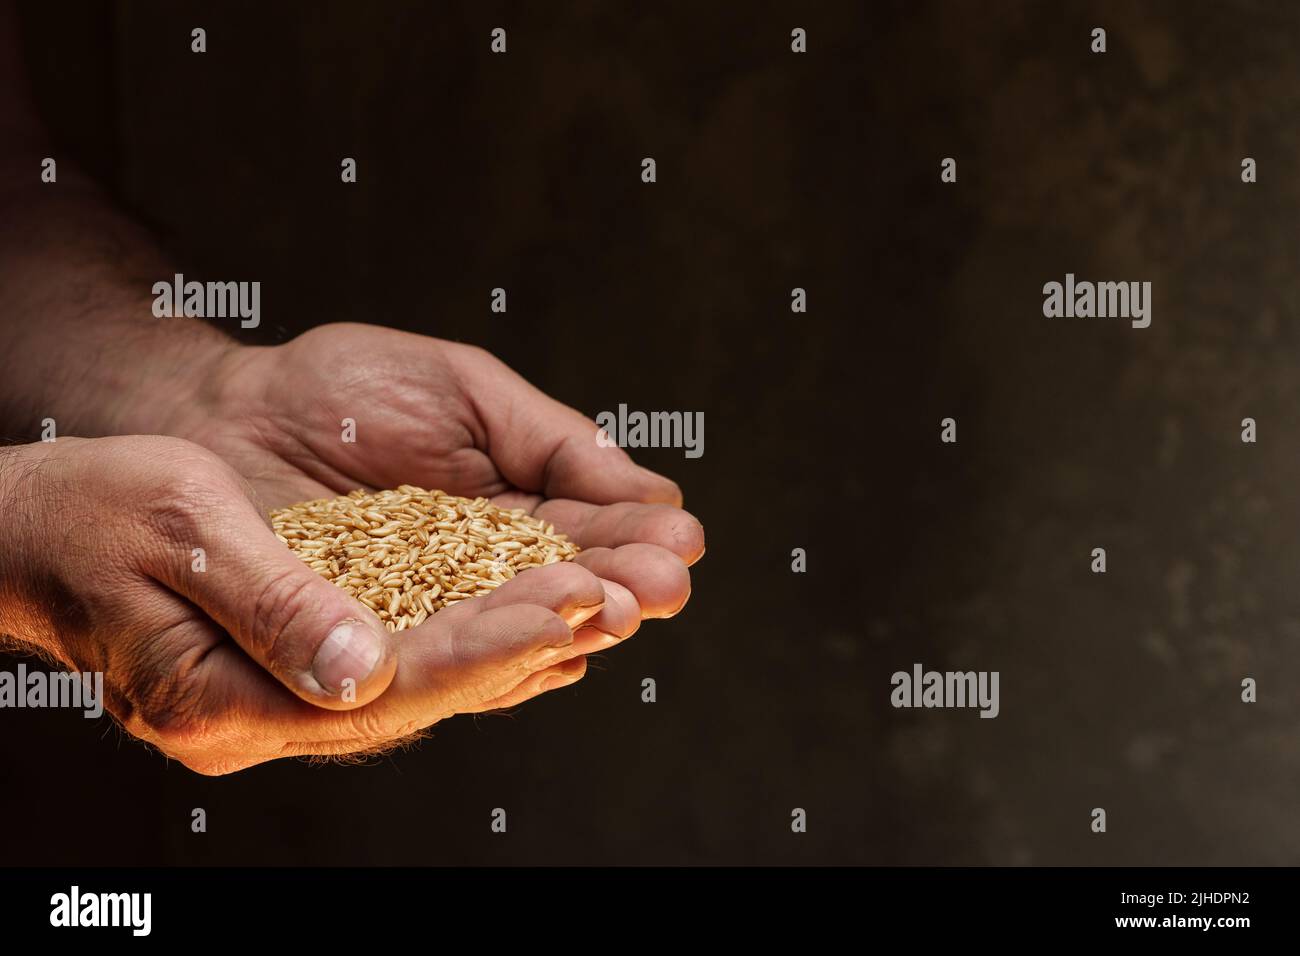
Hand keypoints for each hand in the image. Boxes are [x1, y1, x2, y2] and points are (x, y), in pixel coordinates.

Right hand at [0, 435, 644, 773]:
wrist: (56, 519)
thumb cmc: (98, 511)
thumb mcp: (178, 530)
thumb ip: (272, 603)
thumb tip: (364, 670)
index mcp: (230, 699)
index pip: (391, 683)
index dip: (487, 643)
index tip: (571, 600)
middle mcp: (281, 713)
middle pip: (440, 685)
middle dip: (544, 635)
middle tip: (635, 591)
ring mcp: (305, 693)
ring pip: (447, 670)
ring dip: (541, 630)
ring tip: (628, 587)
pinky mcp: (326, 658)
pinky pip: (429, 650)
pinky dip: (497, 624)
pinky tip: (559, 603)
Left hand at [174, 322, 704, 656]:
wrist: (227, 414)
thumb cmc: (347, 391)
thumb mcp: (467, 391)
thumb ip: (554, 441)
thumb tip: (651, 490)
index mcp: (522, 511)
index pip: (594, 532)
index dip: (637, 538)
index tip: (678, 540)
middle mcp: (488, 574)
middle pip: (569, 591)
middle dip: (620, 587)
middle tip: (660, 587)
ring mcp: (435, 615)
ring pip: (515, 633)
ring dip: (571, 625)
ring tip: (613, 611)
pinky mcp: (377, 647)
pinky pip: (440, 666)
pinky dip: (495, 665)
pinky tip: (547, 660)